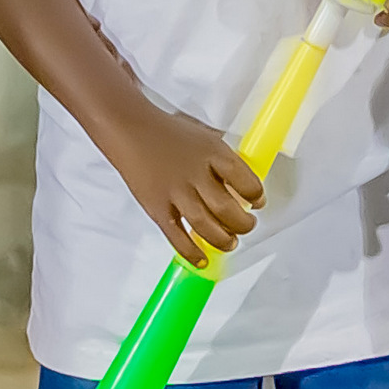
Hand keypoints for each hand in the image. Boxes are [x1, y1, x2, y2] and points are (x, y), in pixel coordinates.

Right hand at [110, 103, 261, 267]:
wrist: (130, 130)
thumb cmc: (169, 133)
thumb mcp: (205, 136)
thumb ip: (223, 159)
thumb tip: (243, 182)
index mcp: (213, 153)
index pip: (246, 181)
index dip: (256, 196)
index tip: (258, 202)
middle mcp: (196, 174)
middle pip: (228, 209)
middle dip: (243, 224)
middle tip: (247, 225)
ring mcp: (175, 193)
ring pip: (206, 226)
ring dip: (223, 240)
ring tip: (231, 242)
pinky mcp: (157, 208)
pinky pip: (177, 237)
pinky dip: (191, 252)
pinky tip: (202, 259)